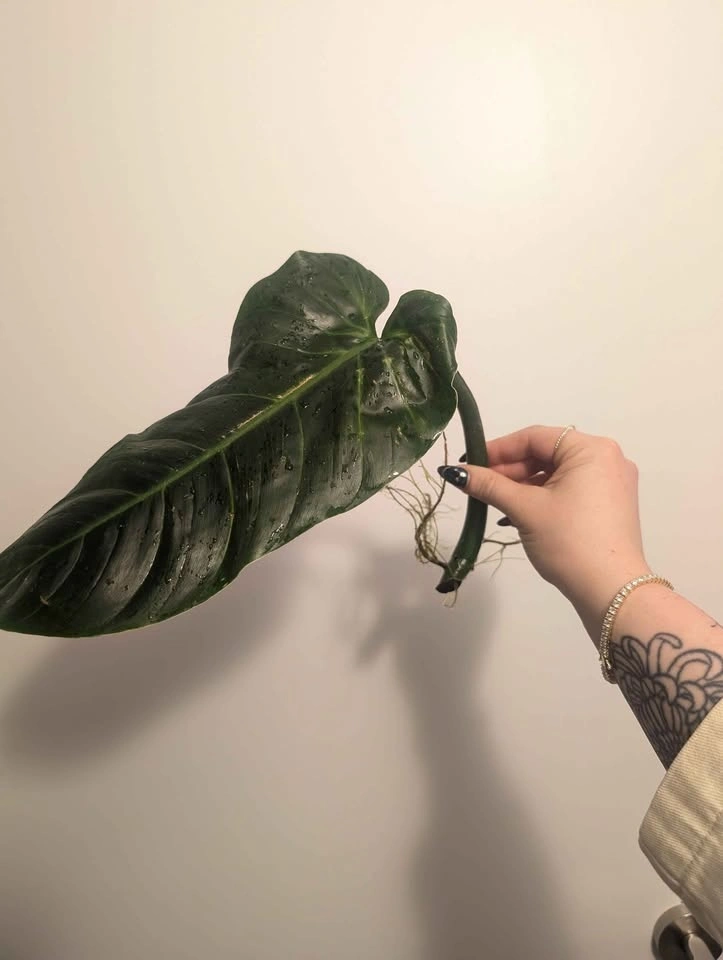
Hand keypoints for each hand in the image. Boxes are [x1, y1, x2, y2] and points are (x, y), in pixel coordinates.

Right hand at [442, 426, 652, 637]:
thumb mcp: (525, 509)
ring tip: (494, 503)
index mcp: (591, 449)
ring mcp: (612, 482)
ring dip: (523, 486)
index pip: (534, 437)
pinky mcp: (611, 505)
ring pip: (556, 473)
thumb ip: (488, 485)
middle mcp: (606, 458)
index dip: (497, 449)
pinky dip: (543, 497)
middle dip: (510, 470)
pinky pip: (570, 489)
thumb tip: (453, 471)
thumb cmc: (569, 541)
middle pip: (546, 454)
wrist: (611, 591)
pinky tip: (519, 514)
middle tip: (478, 486)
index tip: (468, 462)